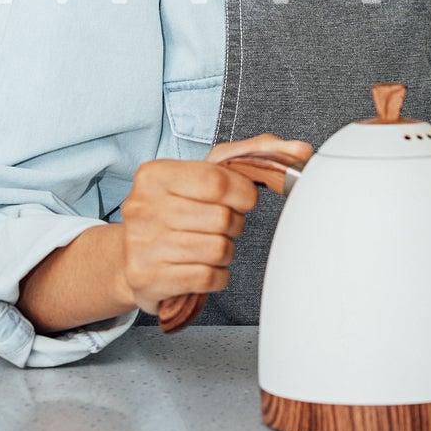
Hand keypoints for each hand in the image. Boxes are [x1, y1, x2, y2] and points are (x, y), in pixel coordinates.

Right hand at [117, 134, 312, 312]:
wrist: (132, 254)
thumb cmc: (177, 208)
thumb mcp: (208, 171)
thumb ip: (253, 154)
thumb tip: (299, 150)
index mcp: (154, 174)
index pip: (217, 181)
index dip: (243, 194)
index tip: (243, 199)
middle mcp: (142, 207)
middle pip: (222, 218)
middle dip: (234, 224)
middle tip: (220, 224)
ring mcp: (142, 245)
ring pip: (219, 250)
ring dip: (225, 251)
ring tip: (208, 244)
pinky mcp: (148, 279)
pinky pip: (209, 278)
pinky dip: (216, 274)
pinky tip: (201, 265)